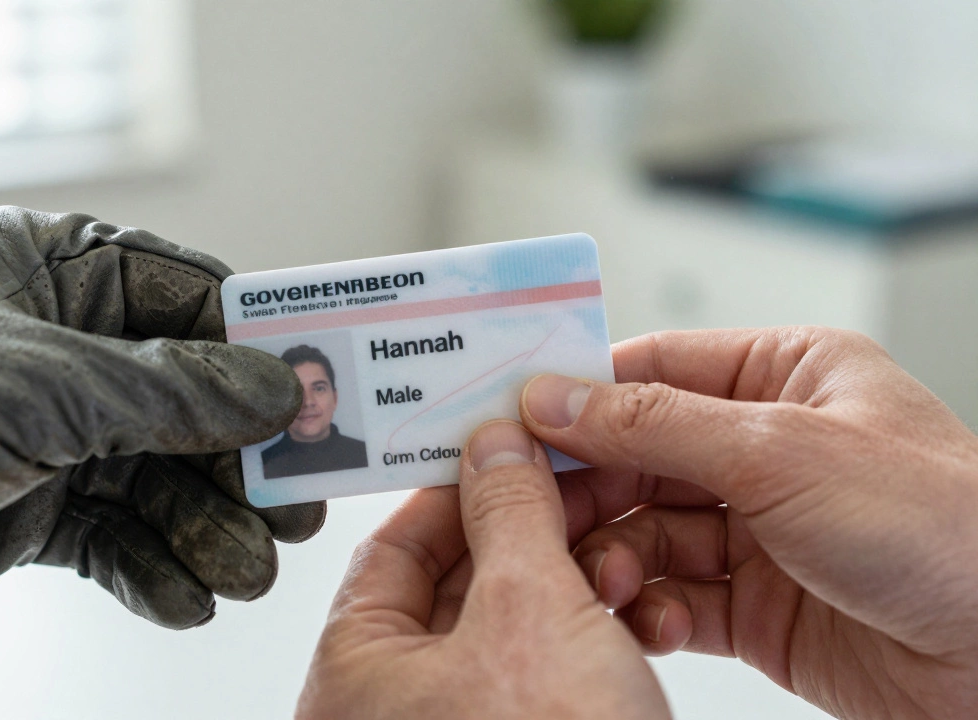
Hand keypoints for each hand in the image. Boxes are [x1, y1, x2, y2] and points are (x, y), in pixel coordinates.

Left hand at [0, 207, 324, 684]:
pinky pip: (115, 533)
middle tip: (295, 514)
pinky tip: (183, 598)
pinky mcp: (30, 504)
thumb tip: (279, 391)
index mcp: (55, 270)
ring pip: (158, 476)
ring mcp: (45, 428)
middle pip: (186, 399)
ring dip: (205, 529)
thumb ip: (171, 391)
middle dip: (238, 464)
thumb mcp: (47, 387)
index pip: (190, 300)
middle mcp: (59, 342)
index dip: (260, 354)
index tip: (319, 404)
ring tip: (244, 574)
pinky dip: (152, 567)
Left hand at [297, 420, 668, 719]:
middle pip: (448, 584)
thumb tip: (494, 442)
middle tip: (571, 480)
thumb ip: (510, 512)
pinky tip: (627, 610)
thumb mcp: (531, 613)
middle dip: (519, 531)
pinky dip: (577, 634)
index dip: (452, 486)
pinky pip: (535, 672)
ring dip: (560, 580)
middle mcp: (389, 711)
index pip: (390, 548)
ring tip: (613, 554)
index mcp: (352, 676)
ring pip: (501, 627)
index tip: (502, 445)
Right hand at [520, 327, 977, 719]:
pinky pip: (670, 594)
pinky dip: (646, 607)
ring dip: (612, 554)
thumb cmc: (944, 528)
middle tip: (533, 513)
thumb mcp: (780, 451)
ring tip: (604, 579)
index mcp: (784, 377)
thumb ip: (653, 423)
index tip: (511, 417)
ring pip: (642, 529)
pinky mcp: (753, 603)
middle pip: (633, 454)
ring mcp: (757, 527)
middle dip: (587, 488)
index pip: (652, 368)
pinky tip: (648, 618)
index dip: (578, 392)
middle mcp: (764, 447)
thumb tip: (555, 397)